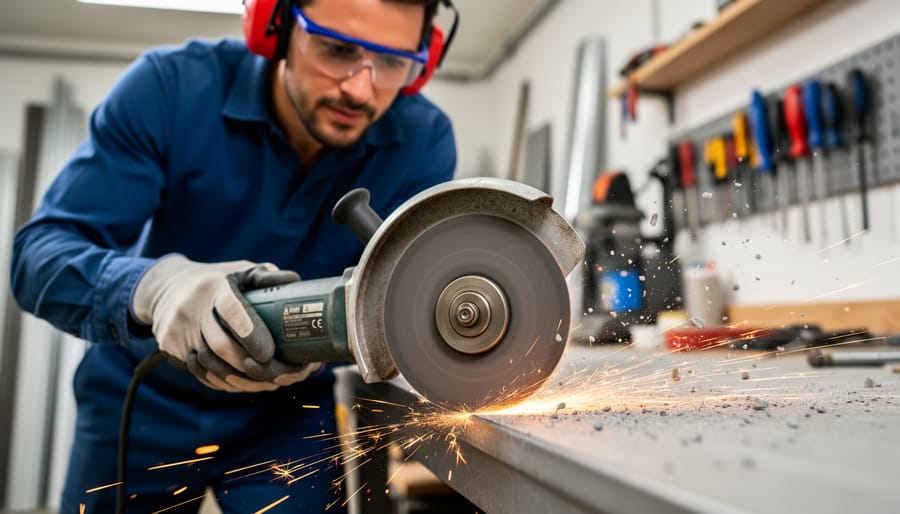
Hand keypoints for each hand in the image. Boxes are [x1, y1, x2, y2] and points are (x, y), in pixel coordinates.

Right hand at [131, 255, 320, 391]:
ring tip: (267, 383)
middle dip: (250, 366)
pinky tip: (244, 383)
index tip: (268, 353)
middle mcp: (192, 309)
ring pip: (211, 366)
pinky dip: (225, 382)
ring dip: (241, 380)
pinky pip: (201, 373)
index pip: (231, 310)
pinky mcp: (170, 348)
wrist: (167, 287)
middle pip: (221, 347)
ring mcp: (177, 331)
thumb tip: (295, 283)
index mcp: (215, 287)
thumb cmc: (216, 280)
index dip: (251, 334)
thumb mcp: (240, 271)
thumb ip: (266, 277)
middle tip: (277, 374)